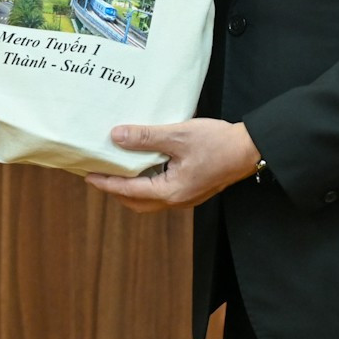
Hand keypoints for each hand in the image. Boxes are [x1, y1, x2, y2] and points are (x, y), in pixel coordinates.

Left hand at [85, 119, 258, 211]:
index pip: (129, 191)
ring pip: (150, 198)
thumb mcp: (178, 136)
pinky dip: (146, 183)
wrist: (250, 148)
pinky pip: (162, 191)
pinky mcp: (192, 188)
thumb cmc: (218, 143)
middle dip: (116, 190)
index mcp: (172, 192)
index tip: (88, 175)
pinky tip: (143, 165)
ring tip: (117, 169)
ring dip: (131, 188)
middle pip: (137, 202)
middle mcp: (177, 200)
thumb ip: (147, 137)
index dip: (107, 183)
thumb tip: (117, 137)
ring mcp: (186, 196)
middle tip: (98, 175)